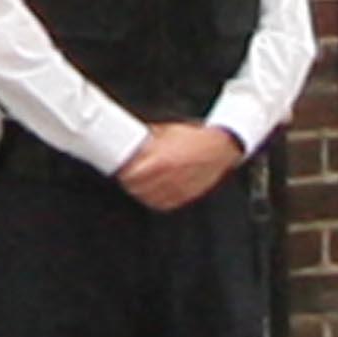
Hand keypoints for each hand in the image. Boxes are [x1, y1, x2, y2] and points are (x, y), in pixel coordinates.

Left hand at [115, 122, 242, 212]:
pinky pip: (164, 204)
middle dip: (129, 182)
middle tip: (124, 175)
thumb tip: (131, 139)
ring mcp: (178, 188)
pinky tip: (150, 193)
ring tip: (135, 184)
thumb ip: (148, 138)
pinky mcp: (186, 195)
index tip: (118, 168)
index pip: (133, 174)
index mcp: (162, 161)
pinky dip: (155, 200)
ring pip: (150, 198)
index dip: (123, 173)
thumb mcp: (166, 132)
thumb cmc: (193, 139)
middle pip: (138, 188)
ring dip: (140, 192)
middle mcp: (169, 177)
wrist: (219, 148)